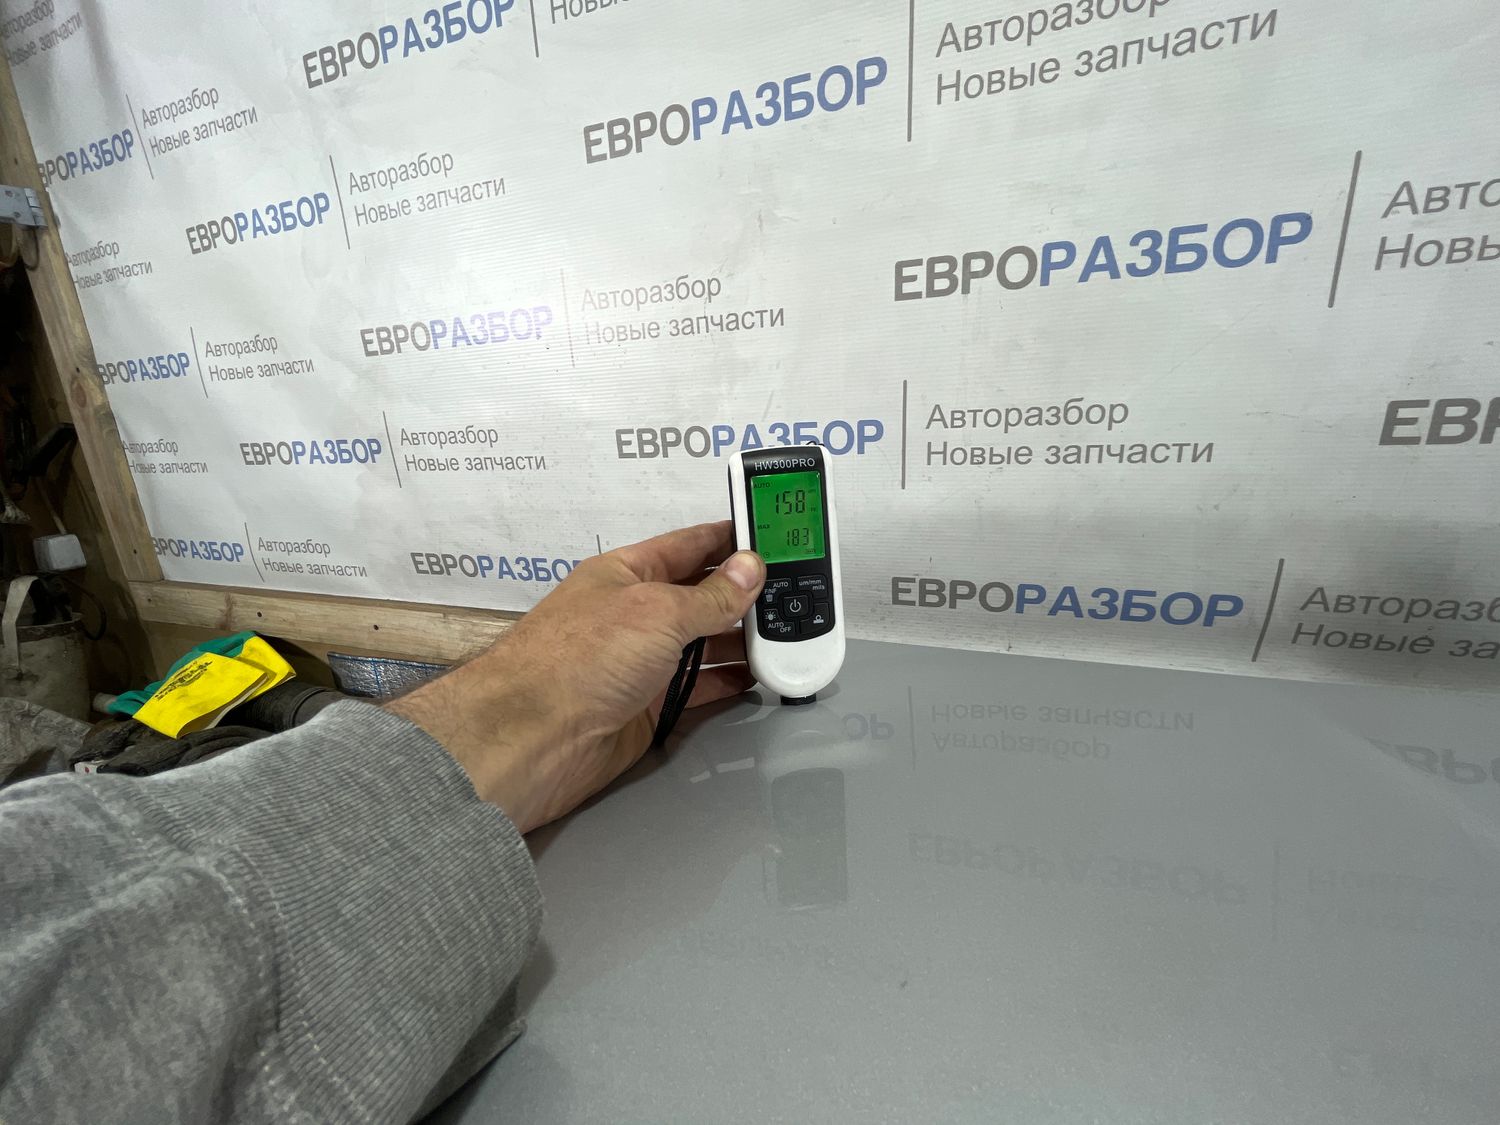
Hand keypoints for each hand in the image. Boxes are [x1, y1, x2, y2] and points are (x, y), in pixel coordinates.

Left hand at [386, 521, 764, 832]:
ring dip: (744, 641)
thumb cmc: (574, 662)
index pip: (691, 545)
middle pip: (702, 596)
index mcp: (627, 573)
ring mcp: (639, 661)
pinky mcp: (646, 706)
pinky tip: (756, 679)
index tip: (773, 533)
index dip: (732, 538)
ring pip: (705, 643)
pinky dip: (730, 683)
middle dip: (747, 595)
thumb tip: (748, 569)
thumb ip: (710, 596)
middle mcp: (633, 614)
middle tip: (797, 591)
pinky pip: (698, 688)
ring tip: (789, 635)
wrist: (534, 740)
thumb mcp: (656, 613)